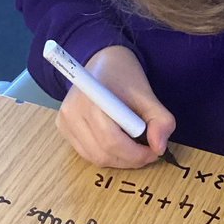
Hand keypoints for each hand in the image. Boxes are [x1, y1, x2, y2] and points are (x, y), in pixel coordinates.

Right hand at [57, 46, 175, 168]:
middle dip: (130, 159)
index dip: (135, 153)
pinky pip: (87, 154)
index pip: (111, 140)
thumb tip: (159, 148)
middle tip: (148, 153)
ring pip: (95, 158)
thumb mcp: (148, 95)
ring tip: (134, 148)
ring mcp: (64, 121)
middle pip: (103, 153)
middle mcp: (72, 111)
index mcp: (92, 99)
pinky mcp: (63, 128)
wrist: (103, 63)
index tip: (154, 152)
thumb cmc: (124, 77)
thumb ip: (160, 120)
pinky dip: (107, 155)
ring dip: (119, 160)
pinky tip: (118, 144)